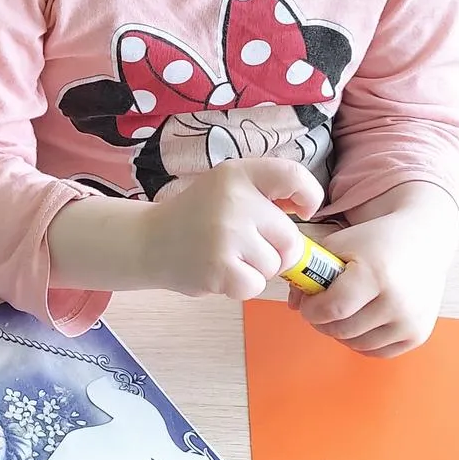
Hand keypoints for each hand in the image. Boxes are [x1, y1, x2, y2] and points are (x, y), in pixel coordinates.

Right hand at [142, 158, 322, 300]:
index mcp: (238, 173)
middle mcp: (234, 199)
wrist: (148, 241)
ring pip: (273, 265)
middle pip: (290, 237)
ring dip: (255, 269)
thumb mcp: (228, 187)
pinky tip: (219, 271)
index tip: (301, 211)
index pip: (293, 177)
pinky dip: (241, 286)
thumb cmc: (197, 217)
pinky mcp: (219, 267)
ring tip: (226, 256)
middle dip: (275, 249)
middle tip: (243, 244)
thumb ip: (266, 193)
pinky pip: (255, 285)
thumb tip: (308, 208)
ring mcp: (227, 234)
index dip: (309, 196)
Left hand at [294, 187, 458, 357]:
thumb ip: (310, 271)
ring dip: (341, 332)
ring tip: (342, 310)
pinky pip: (377, 352)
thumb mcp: (340, 244)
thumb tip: (294, 304)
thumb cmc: (376, 240)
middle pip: (342, 330)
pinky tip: (361, 319)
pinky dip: (362, 340)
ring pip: (356, 344)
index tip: (308, 303)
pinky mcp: (417, 335)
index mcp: (376, 275)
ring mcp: (410, 322)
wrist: (423, 239)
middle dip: (322, 321)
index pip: (332, 309)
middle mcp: (397, 302)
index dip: (311, 310)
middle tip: (322, 307)